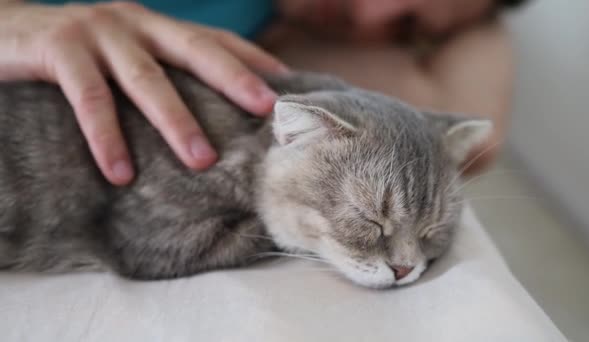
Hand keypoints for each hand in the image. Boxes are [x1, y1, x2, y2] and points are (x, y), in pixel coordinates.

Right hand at [0, 1, 287, 184]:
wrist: (3, 30)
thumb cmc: (75, 54)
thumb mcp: (125, 57)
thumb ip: (163, 72)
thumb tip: (208, 114)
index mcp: (155, 26)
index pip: (214, 40)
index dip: (253, 61)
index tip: (289, 88)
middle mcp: (134, 22)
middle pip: (195, 50)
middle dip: (233, 79)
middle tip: (265, 111)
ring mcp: (97, 31)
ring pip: (146, 78)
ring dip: (175, 121)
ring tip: (202, 161)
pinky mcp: (58, 47)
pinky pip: (88, 97)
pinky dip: (106, 136)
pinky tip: (121, 173)